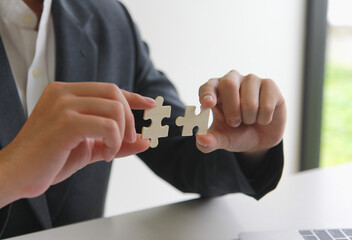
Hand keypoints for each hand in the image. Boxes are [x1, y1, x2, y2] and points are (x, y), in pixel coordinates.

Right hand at [0, 82, 154, 206]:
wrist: (18, 175)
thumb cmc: (50, 160)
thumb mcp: (89, 147)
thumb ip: (116, 142)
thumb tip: (145, 140)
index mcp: (66, 93)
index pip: (109, 89)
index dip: (133, 97)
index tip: (150, 104)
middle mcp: (64, 93)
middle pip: (115, 93)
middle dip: (130, 118)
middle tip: (129, 139)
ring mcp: (63, 105)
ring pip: (114, 109)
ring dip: (121, 134)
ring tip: (110, 152)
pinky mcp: (65, 122)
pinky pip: (107, 126)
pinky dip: (114, 142)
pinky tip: (104, 156)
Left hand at [196, 70, 285, 153]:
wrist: (261, 138)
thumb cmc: (236, 133)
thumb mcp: (222, 139)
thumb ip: (209, 142)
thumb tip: (200, 139)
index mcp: (214, 89)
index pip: (207, 86)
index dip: (207, 94)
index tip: (208, 104)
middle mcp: (231, 79)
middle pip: (228, 85)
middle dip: (231, 110)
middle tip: (234, 123)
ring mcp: (251, 80)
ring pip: (249, 101)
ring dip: (249, 118)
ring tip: (249, 119)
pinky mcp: (269, 85)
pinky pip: (266, 105)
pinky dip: (264, 119)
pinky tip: (262, 117)